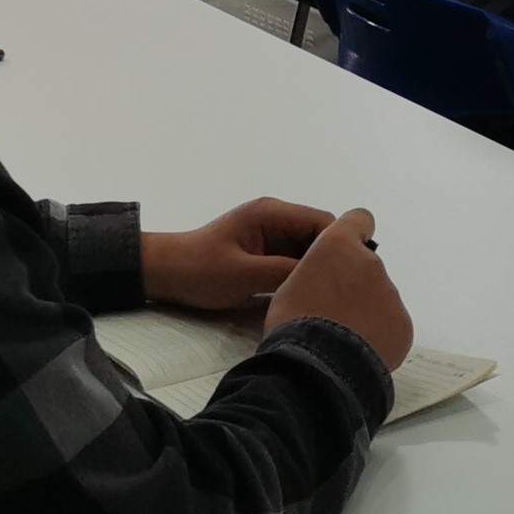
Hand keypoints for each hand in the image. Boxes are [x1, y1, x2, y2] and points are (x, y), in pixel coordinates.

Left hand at [141, 197, 331, 311]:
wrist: (165, 273)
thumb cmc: (200, 271)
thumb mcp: (245, 275)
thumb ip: (285, 272)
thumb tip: (326, 275)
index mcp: (272, 214)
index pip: (323, 223)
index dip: (339, 248)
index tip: (348, 280)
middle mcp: (276, 219)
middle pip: (319, 237)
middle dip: (329, 262)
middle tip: (340, 295)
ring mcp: (271, 236)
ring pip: (308, 252)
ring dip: (315, 272)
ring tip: (326, 300)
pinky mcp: (265, 254)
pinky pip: (293, 262)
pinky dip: (300, 277)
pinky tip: (306, 299)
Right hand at [265, 208, 412, 372]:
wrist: (316, 365)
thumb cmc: (293, 321)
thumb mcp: (289, 284)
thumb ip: (316, 271)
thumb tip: (325, 282)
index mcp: (338, 245)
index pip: (359, 220)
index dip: (353, 234)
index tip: (346, 254)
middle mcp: (370, 263)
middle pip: (368, 267)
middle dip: (356, 284)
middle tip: (334, 313)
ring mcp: (390, 294)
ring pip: (380, 298)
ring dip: (367, 311)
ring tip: (344, 339)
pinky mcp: (403, 324)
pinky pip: (392, 325)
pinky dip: (380, 335)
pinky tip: (359, 352)